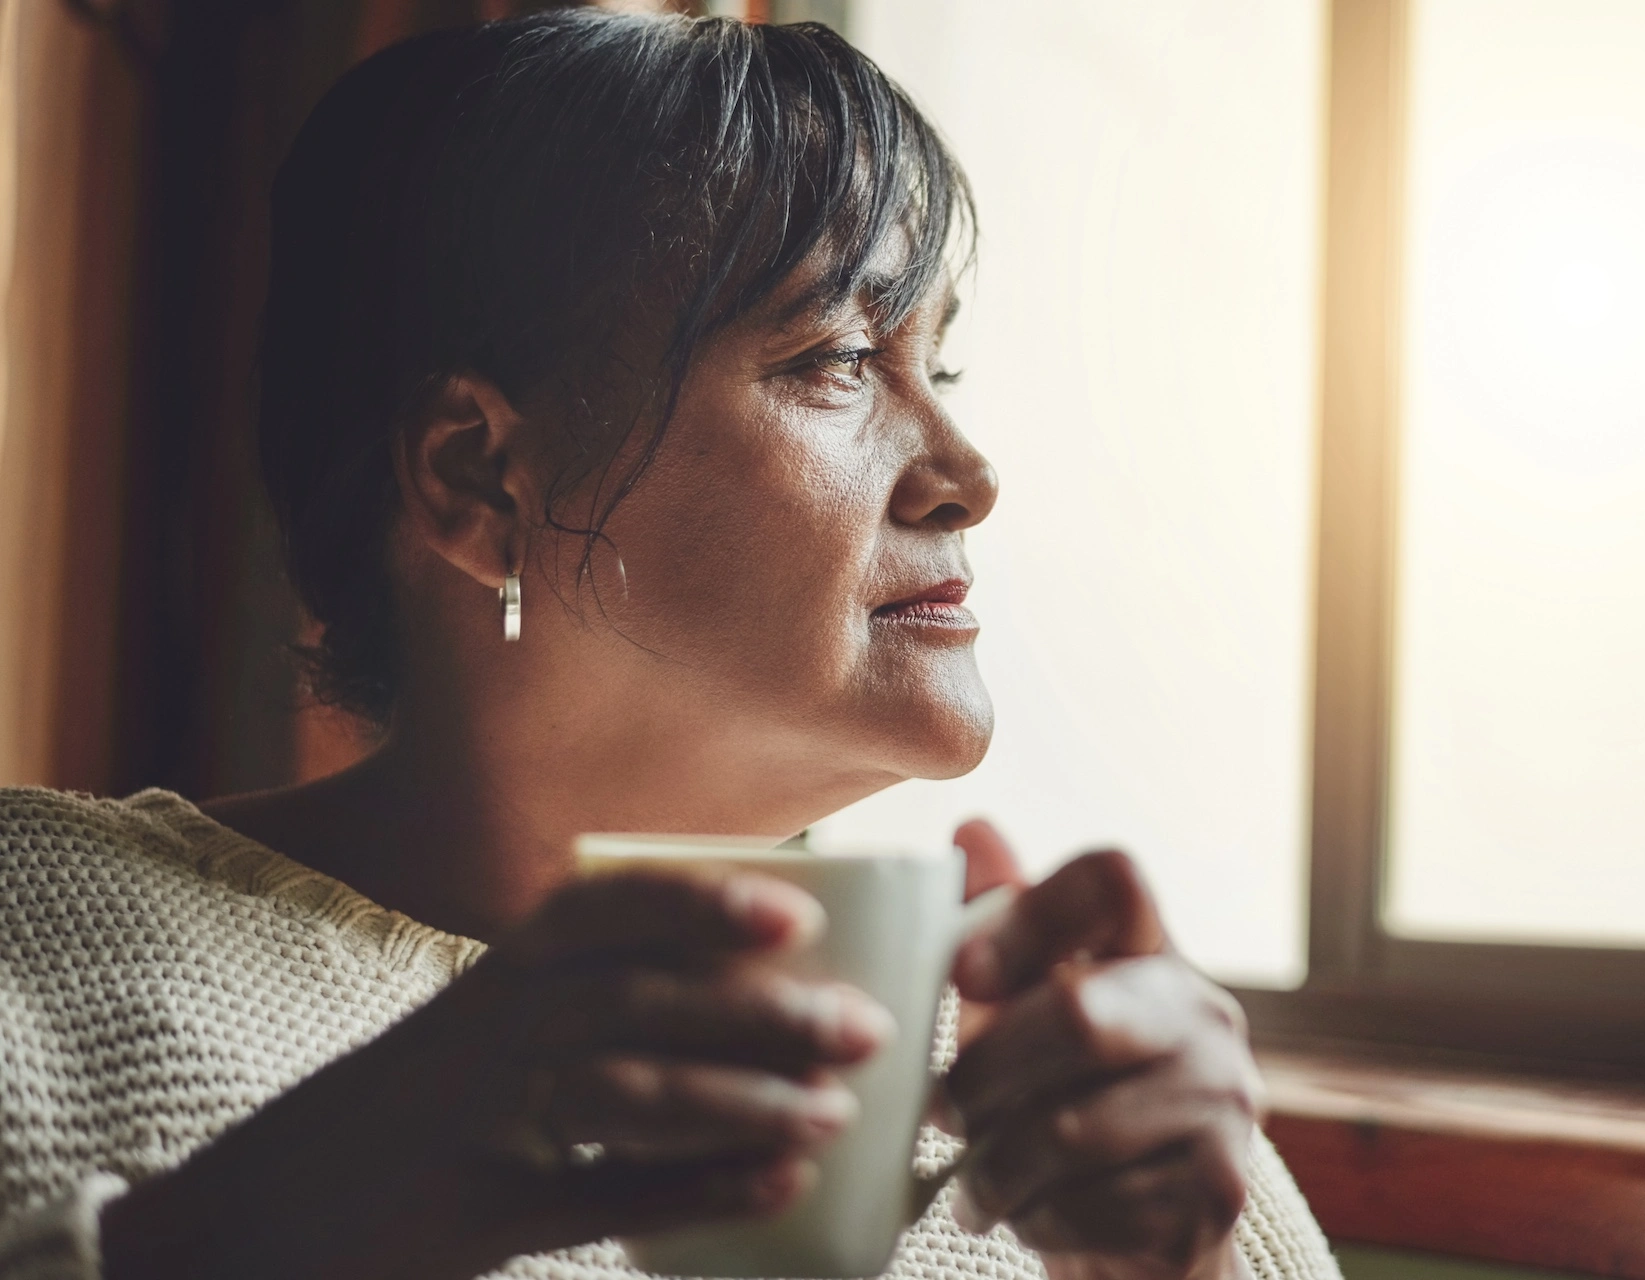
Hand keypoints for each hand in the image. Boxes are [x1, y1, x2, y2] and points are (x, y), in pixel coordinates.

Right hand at [101, 866, 892, 1279]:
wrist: (245, 1227)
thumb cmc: (398, 1120)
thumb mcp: (472, 1038)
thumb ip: (575, 1006)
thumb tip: (735, 990)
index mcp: (490, 976)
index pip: (599, 910)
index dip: (697, 900)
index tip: (795, 906)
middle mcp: (481, 1030)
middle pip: (635, 1000)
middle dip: (759, 1009)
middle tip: (866, 1025)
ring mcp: (471, 1123)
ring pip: (623, 1095)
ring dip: (742, 1100)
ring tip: (836, 1110)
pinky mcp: (468, 1215)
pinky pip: (596, 1198)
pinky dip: (695, 1192)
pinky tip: (776, 1186)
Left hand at [943, 822, 1261, 1279]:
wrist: (1142, 1237)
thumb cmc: (1066, 1102)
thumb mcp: (1030, 1010)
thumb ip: (1001, 927)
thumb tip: (972, 827)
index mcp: (1155, 952)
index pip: (1111, 878)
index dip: (1026, 914)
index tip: (962, 974)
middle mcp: (1206, 1015)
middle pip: (1077, 1012)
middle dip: (984, 1074)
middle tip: (943, 1111)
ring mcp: (1223, 1105)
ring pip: (1068, 1130)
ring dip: (993, 1166)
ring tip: (974, 1182)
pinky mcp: (1215, 1193)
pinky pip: (1088, 1207)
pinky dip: (1033, 1220)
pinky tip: (1028, 1215)